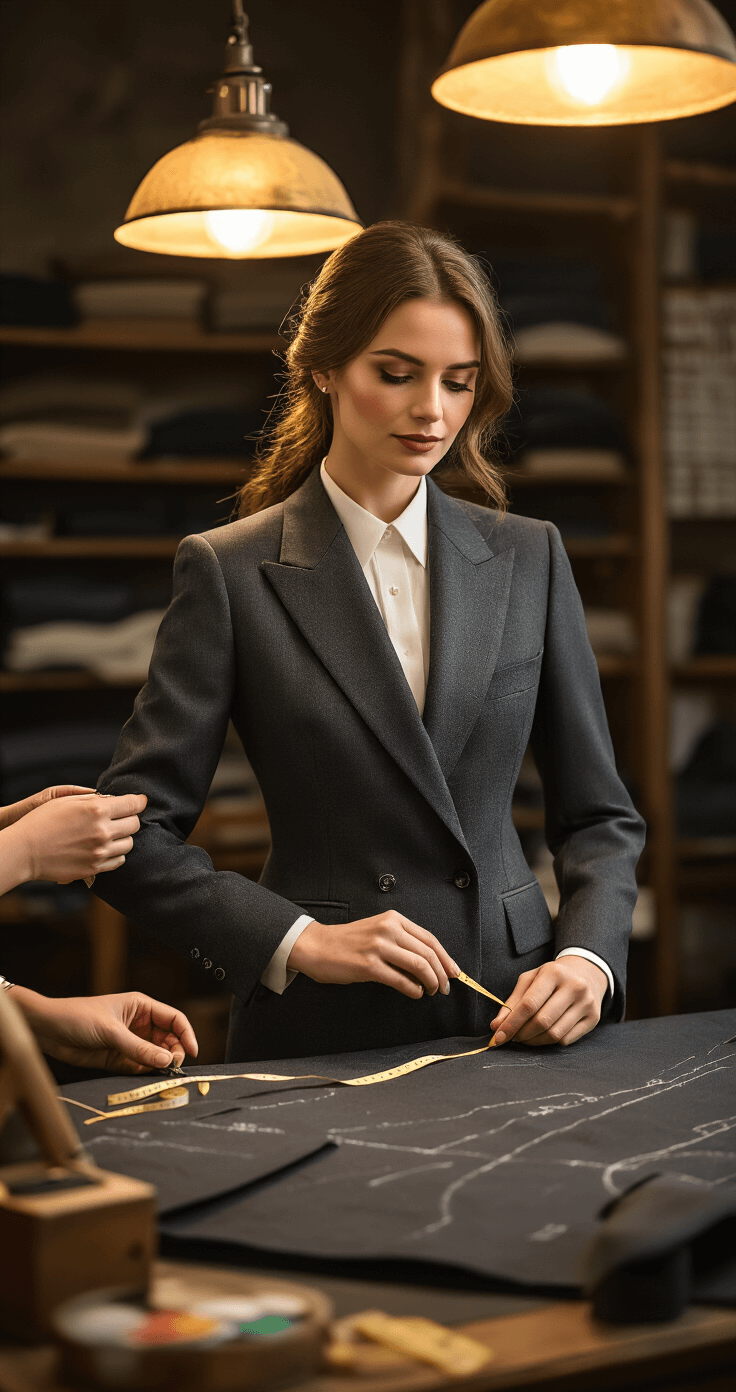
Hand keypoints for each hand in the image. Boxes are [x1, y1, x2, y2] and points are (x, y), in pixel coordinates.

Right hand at [0, 791, 146, 889]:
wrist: (25, 851)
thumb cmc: (41, 821)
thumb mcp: (66, 800)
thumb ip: (93, 799)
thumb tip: (114, 799)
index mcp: (96, 811)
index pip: (133, 804)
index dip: (139, 801)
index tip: (140, 801)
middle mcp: (102, 832)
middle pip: (134, 824)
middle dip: (131, 818)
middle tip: (122, 817)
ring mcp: (100, 852)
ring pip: (129, 844)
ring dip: (123, 837)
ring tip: (110, 833)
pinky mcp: (95, 868)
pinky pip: (119, 860)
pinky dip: (116, 853)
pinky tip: (106, 847)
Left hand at [11, 987, 197, 1072]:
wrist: (47, 1030)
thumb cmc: (77, 1017)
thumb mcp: (111, 1031)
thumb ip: (139, 1048)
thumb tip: (167, 1061)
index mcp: (141, 1007)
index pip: (174, 1019)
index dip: (187, 1034)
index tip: (193, 1052)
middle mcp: (139, 1024)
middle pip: (168, 1040)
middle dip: (174, 1052)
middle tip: (172, 1067)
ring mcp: (129, 1042)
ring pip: (155, 1056)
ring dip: (160, 1065)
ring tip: (160, 1075)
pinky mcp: (118, 1059)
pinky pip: (139, 1067)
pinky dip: (145, 1074)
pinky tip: (145, 1077)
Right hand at [287, 912, 458, 998]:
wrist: (317, 946)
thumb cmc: (347, 942)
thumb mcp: (377, 931)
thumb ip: (401, 941)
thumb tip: (429, 964)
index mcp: (393, 919)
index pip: (430, 939)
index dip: (446, 958)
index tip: (454, 972)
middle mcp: (388, 929)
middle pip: (428, 953)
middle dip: (441, 974)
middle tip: (444, 988)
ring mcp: (378, 946)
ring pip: (419, 965)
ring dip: (431, 982)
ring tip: (431, 992)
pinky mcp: (369, 965)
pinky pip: (401, 980)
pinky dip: (413, 990)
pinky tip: (414, 994)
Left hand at [489, 958, 607, 1047]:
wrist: (586, 973)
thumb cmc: (552, 977)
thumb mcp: (530, 979)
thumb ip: (512, 1002)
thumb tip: (496, 1026)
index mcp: (554, 973)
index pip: (529, 1004)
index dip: (511, 1023)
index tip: (498, 1036)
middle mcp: (574, 987)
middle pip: (542, 1021)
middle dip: (522, 1034)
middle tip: (512, 1037)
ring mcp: (587, 1003)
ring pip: (555, 1034)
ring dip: (534, 1041)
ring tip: (525, 1037)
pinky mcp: (593, 1018)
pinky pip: (566, 1039)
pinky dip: (549, 1042)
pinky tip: (542, 1036)